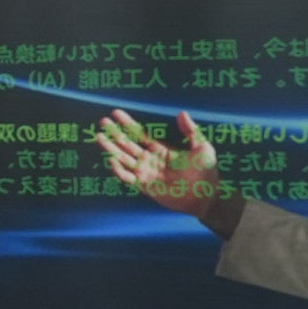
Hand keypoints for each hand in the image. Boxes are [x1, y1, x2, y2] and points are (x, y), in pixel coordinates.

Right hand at [96, 108, 238, 232]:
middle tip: (103, 122)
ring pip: (123, 159)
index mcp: (161, 150)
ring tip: (100, 137)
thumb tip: (181, 113)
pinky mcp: (145, 186)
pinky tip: (112, 160)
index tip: (116, 113)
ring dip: (111, 149)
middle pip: (127, 145)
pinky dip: (118, 170)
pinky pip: (127, 178)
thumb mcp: (202, 147)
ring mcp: (146, 173)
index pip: (140, 134)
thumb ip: (191, 131)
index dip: (128, 124)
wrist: (207, 195)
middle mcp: (150, 160)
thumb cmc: (207, 171)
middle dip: (115, 134)